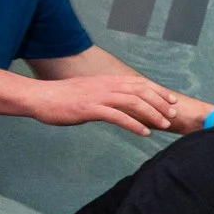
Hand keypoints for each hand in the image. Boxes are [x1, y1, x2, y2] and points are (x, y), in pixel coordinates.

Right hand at [26, 73, 174, 134]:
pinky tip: (144, 133)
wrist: (39, 97)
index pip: (138, 83)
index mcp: (106, 80)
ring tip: (164, 125)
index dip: (158, 91)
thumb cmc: (64, 98)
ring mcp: (98, 96)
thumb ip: (106, 94)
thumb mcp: (90, 91)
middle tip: (173, 115)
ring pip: (133, 102)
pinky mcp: (90, 108)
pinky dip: (134, 124)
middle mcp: (105, 85)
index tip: (172, 100)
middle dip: (160, 103)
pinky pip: (117, 116)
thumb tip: (122, 103)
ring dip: (152, 114)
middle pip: (140, 91)